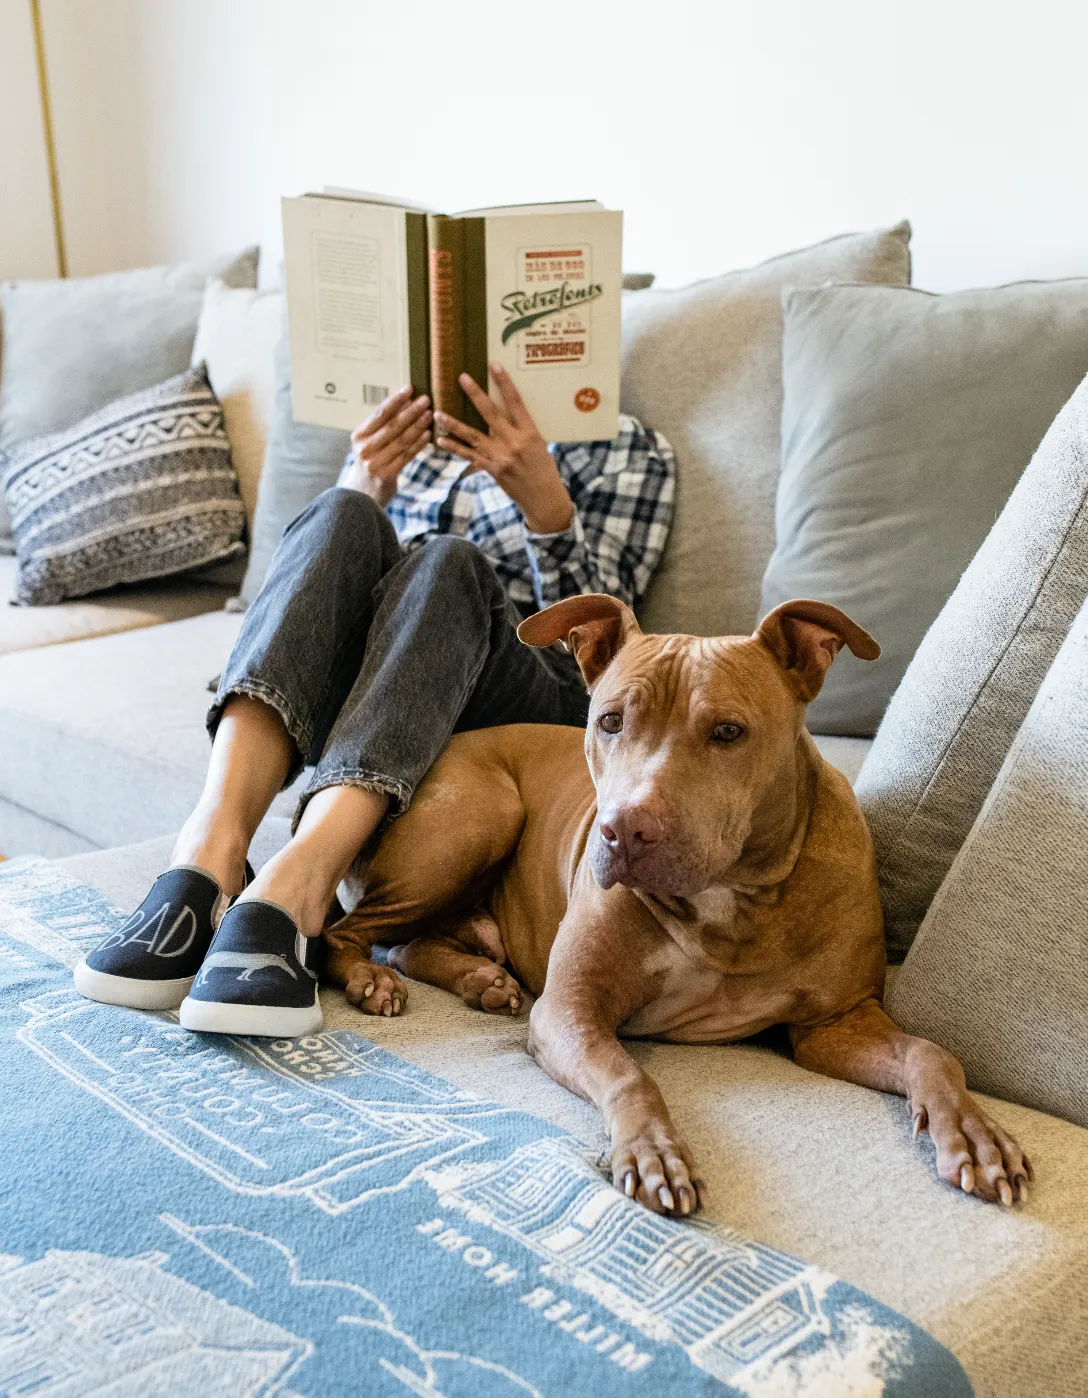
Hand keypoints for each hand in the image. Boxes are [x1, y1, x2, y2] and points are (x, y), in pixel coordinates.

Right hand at [341, 387, 431, 506]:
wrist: (362, 494)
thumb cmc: (370, 461)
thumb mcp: (369, 442)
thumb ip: (381, 426)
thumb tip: (403, 401)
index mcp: (359, 435)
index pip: (379, 414)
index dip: (395, 400)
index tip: (409, 388)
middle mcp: (365, 448)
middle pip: (392, 426)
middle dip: (410, 411)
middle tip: (426, 399)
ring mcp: (375, 462)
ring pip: (401, 440)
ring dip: (417, 426)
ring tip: (430, 414)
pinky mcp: (387, 474)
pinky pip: (406, 456)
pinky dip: (418, 444)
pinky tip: (428, 435)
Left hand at [435, 364, 574, 534]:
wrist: (544, 498)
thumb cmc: (544, 468)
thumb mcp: (540, 444)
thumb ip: (522, 429)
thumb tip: (507, 413)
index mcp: (530, 432)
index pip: (516, 402)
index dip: (504, 383)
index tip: (494, 366)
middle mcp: (514, 442)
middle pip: (490, 413)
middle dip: (475, 394)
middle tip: (461, 378)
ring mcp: (500, 456)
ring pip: (472, 436)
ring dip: (453, 424)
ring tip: (437, 413)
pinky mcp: (492, 469)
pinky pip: (469, 456)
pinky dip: (454, 448)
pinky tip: (440, 440)